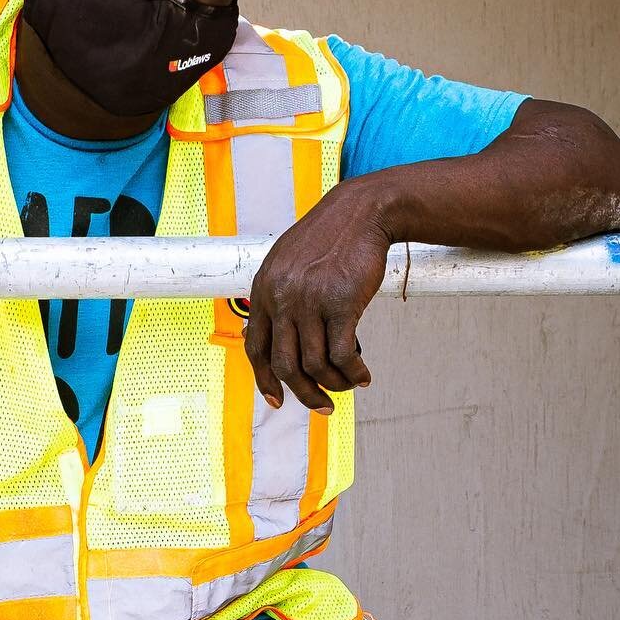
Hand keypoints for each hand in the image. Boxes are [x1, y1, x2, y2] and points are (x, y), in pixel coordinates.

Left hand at [243, 184, 388, 411]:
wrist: (361, 212)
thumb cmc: (328, 240)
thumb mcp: (287, 264)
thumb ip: (275, 298)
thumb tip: (264, 338)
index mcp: (264, 290)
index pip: (256, 349)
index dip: (265, 381)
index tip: (278, 400)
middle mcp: (282, 298)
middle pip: (285, 365)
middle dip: (303, 393)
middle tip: (322, 406)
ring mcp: (310, 301)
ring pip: (315, 365)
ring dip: (333, 384)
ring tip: (348, 385)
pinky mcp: (340, 303)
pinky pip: (342, 355)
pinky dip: (353, 372)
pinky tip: (363, 376)